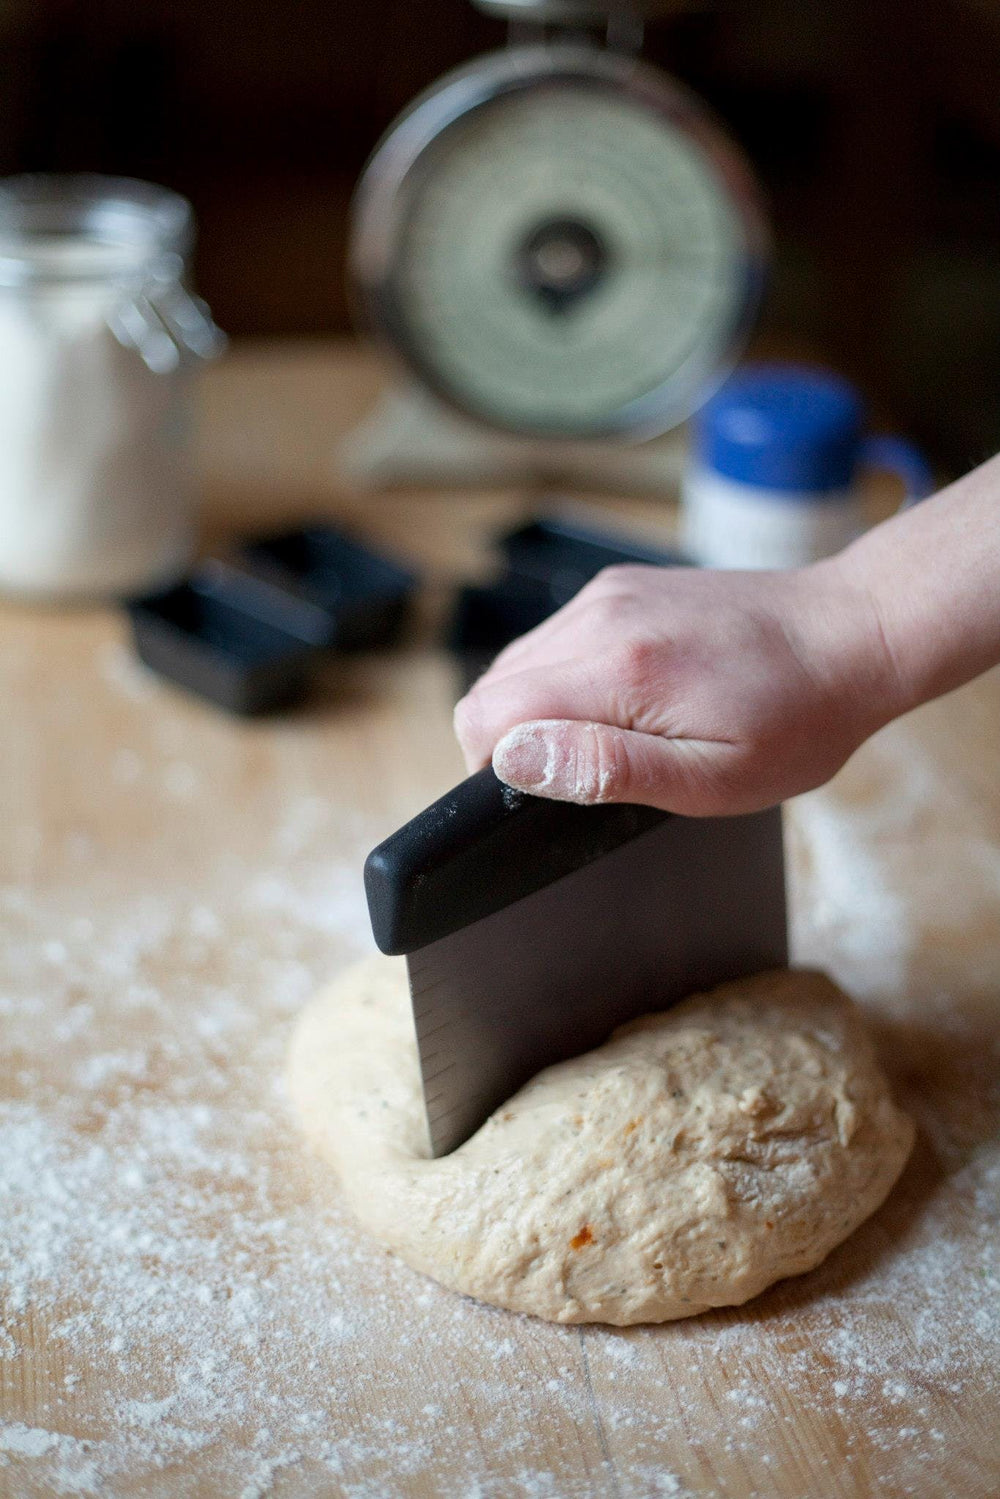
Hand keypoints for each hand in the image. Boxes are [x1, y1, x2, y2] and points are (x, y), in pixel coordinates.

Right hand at [454, 558, 895, 814]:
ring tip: (616, 736)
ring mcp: (607, 594)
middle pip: (492, 687)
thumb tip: (513, 758)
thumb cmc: (796, 719)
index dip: (494, 768)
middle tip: (590, 775)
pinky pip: (555, 639)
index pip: (487, 714)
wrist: (850, 633)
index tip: (548, 794)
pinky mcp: (619, 586)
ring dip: (541, 710)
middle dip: (516, 743)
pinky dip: (566, 678)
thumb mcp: (711, 776)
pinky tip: (626, 700)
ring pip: (518, 662)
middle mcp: (600, 616)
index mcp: (619, 667)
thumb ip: (604, 767)